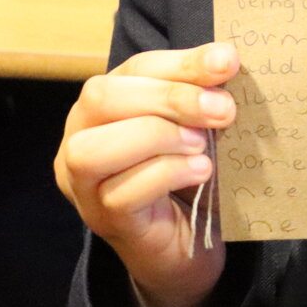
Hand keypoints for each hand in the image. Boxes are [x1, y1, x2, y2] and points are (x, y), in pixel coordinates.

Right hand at [56, 42, 239, 306]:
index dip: (180, 62)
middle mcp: (80, 138)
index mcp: (104, 105)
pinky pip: (120, 192)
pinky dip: (167, 173)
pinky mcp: (102, 219)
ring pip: (94, 148)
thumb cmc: (189, 176)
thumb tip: (224, 60)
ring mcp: (83, 184)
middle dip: (168, 97)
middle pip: (102, 98)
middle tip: (222, 110)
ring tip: (202, 144)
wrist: (189, 246)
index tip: (226, 62)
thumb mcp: (198, 127)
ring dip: (158, 137)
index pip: (133, 68)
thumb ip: (202, 95)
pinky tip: (200, 171)